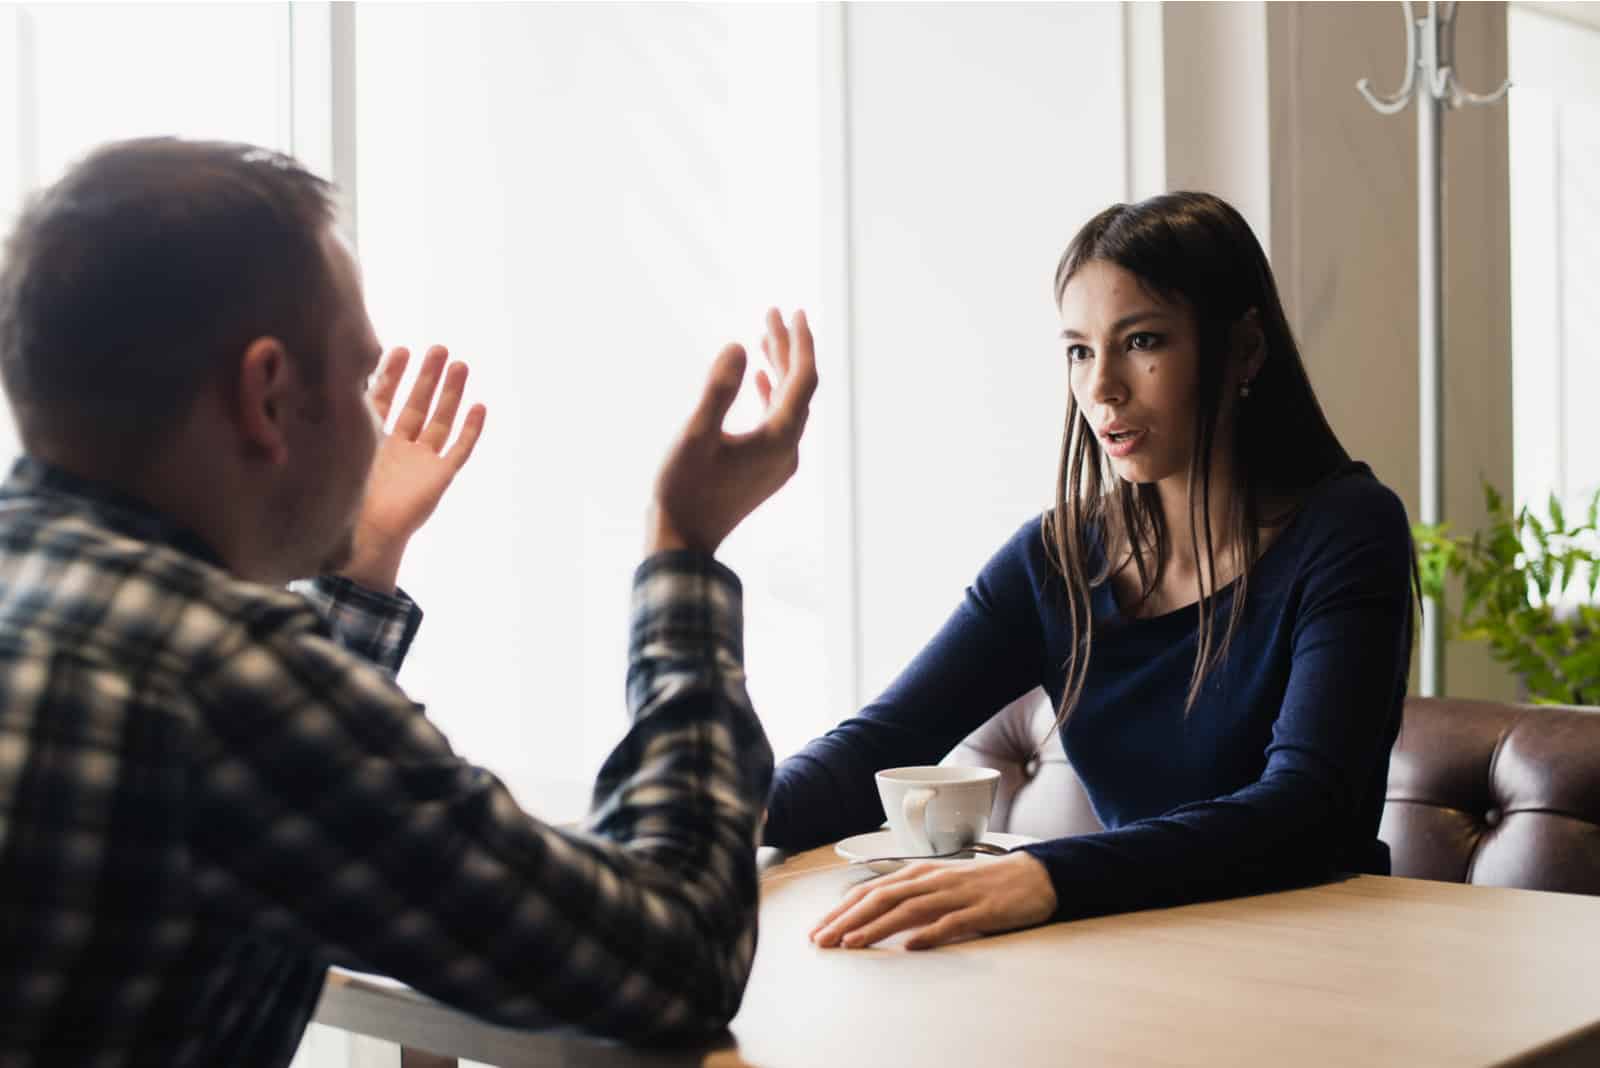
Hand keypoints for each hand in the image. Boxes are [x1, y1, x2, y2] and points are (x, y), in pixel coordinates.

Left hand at [345, 345, 486, 590]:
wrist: (365, 533)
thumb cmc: (346, 495)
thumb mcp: (342, 448)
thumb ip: (339, 419)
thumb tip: (321, 378)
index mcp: (374, 440)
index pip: (386, 398)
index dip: (393, 374)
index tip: (400, 350)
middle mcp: (401, 446)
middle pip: (418, 404)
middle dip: (428, 376)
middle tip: (438, 350)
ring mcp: (422, 460)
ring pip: (441, 419)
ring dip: (451, 393)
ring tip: (460, 365)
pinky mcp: (440, 476)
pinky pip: (460, 449)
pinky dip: (470, 429)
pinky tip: (479, 407)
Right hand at [649, 308, 817, 554]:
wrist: (683, 541)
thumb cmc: (683, 491)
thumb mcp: (695, 435)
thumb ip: (718, 390)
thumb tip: (738, 346)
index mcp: (778, 439)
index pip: (802, 379)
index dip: (800, 343)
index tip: (793, 312)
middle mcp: (787, 450)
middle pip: (797, 389)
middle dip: (787, 349)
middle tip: (774, 313)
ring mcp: (778, 462)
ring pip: (787, 405)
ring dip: (777, 371)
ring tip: (764, 337)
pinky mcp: (765, 469)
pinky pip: (777, 422)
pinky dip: (769, 395)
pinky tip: (757, 379)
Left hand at [809, 851, 1056, 950]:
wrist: (1032, 876)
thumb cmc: (980, 885)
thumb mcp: (939, 885)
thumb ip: (909, 897)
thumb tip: (872, 914)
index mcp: (919, 874)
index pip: (871, 890)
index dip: (842, 909)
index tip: (819, 928)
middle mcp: (932, 880)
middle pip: (882, 898)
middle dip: (848, 920)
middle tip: (822, 940)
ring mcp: (956, 894)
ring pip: (909, 909)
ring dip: (877, 927)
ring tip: (852, 943)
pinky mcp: (980, 910)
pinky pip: (951, 923)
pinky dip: (928, 934)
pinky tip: (910, 946)